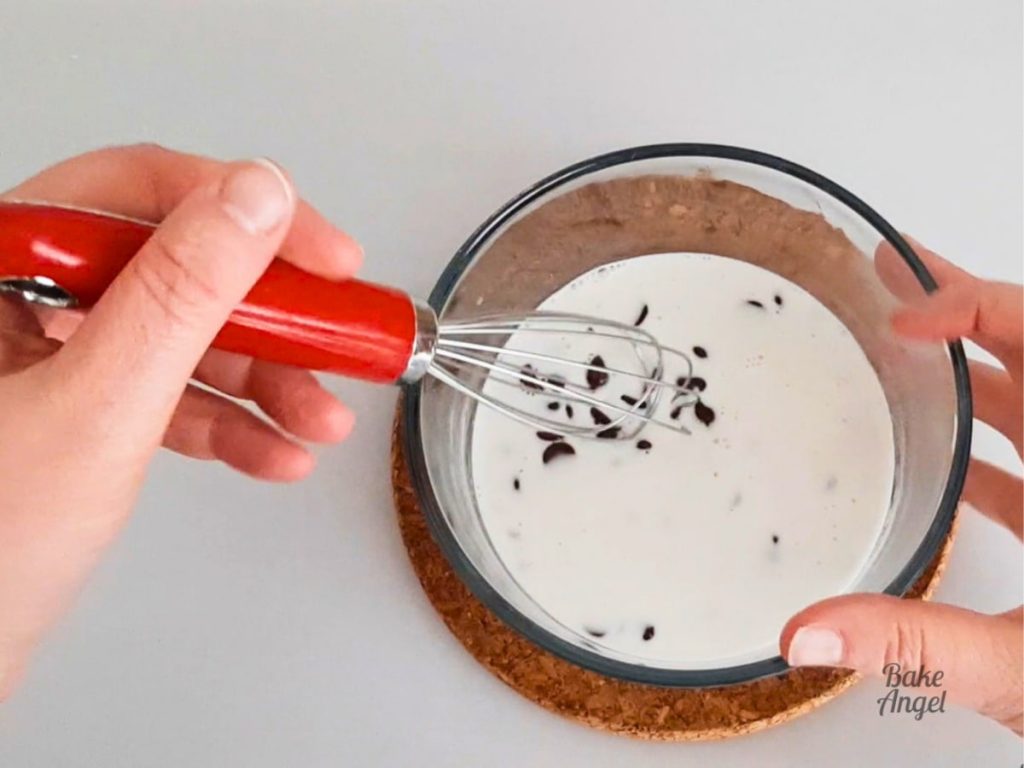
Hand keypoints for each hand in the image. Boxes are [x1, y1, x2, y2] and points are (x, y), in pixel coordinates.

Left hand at [0, 144, 361, 697]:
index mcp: (0, 264)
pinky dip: (227, 423)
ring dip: (264, 379)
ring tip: (319, 418)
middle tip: (338, 336)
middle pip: (175, 267)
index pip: (140, 192)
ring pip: (181, 337)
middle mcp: (21, 298)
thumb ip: (181, 294)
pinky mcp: (78, 411)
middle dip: (270, 317)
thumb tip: (255, 198)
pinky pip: (167, 396)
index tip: (323, 254)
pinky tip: (274, 451)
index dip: (247, 213)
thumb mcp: (100, 406)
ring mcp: (50, 358)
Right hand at [781, 238, 1022, 733]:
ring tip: (898, 336)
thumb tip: (809, 629)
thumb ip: (914, 644)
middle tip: (894, 271)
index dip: (975, 310)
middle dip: (960, 307)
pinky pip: (1019, 467)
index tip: (904, 319)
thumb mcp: (1019, 666)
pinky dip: (976, 447)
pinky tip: (929, 453)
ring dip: (963, 368)